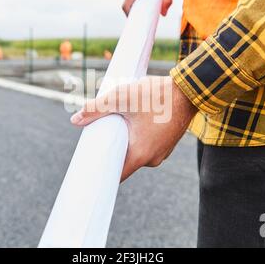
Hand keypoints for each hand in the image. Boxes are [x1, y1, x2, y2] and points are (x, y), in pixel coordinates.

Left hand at [70, 76, 196, 181]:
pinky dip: (139, 137)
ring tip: (120, 124)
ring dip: (127, 141)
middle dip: (113, 149)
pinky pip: (148, 146)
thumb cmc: (156, 95)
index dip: (102, 171)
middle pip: (125, 161)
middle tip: (101, 135)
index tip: (91, 166)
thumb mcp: (121, 98)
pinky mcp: (167, 143)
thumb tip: (75, 119)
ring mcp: (163, 152)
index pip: (117, 174)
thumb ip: (96, 109)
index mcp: (141, 154)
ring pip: (137, 152)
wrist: (189, 89)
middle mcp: (153, 158)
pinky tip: (134, 122)